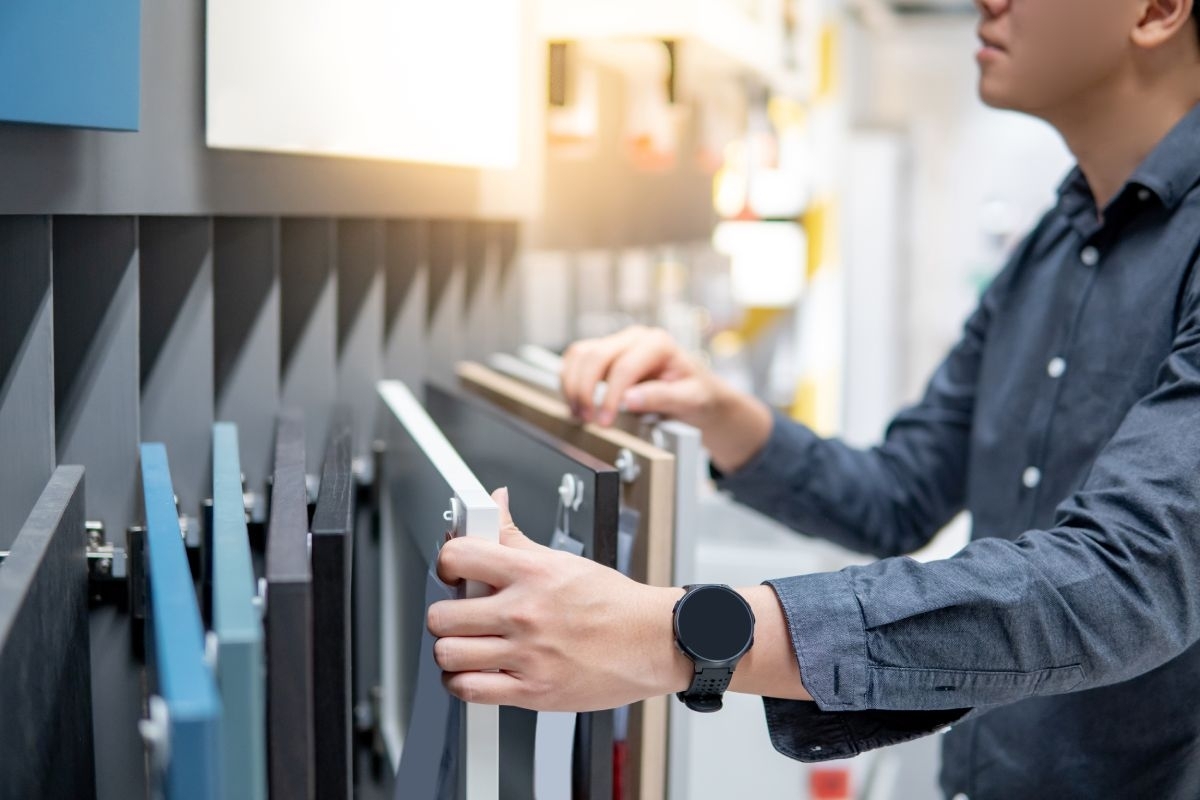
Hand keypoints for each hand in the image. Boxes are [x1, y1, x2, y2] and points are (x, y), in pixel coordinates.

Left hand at [429, 488, 691, 710]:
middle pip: (442, 615)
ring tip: (468, 646)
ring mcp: (527, 654)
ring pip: (448, 654)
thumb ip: (515, 535)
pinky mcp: (532, 691)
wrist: (654, 642)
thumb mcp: (562, 560)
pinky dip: (463, 683)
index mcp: (532, 574)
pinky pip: (470, 690)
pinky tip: (476, 672)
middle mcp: (525, 613)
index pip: (457, 556)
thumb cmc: (613, 604)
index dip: (447, 564)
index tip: (453, 572)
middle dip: (446, 615)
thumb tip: (494, 503)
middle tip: (462, 615)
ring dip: (452, 652)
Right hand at [560, 326, 774, 472]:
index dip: (610, 396)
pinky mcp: (606, 354)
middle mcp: (635, 338)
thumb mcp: (689, 399)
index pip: (623, 367)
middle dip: (586, 391)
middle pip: (595, 356)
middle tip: (588, 419)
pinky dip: (570, 379)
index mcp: (658, 343)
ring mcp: (618, 343)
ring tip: (579, 413)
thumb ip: (662, 397)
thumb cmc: (698, 393)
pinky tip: (576, 401)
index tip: (605, 420)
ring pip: (580, 354)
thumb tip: (630, 400)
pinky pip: (577, 358)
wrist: (699, 393)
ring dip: (573, 385)